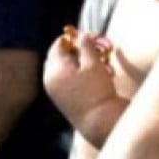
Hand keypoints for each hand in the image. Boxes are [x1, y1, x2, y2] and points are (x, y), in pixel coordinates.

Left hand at [44, 26, 126, 145]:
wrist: (101, 122)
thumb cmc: (97, 91)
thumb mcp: (93, 63)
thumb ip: (86, 45)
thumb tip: (81, 35)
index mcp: (53, 69)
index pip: (59, 44)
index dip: (75, 38)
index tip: (90, 36)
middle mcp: (50, 80)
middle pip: (64, 56)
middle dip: (84, 50)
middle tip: (102, 47)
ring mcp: (56, 91)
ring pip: (70, 68)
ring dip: (88, 62)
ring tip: (107, 63)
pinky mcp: (65, 100)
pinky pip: (73, 80)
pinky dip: (86, 74)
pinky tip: (104, 75)